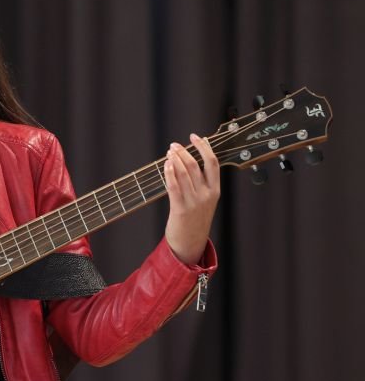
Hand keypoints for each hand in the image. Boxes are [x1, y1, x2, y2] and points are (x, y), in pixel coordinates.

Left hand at [163, 133, 219, 264]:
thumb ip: (201, 183)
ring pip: (184, 173)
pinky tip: (165, 165)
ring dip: (175, 159)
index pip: (212, 163)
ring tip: (169, 152)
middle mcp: (206, 195)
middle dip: (184, 152)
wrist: (190, 243)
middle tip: (174, 145)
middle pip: (196, 165)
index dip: (204, 147)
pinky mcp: (180, 209)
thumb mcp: (205, 201)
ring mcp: (194, 202)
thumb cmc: (195, 220)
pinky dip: (169, 173)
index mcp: (215, 191)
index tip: (195, 136)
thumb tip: (189, 161)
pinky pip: (174, 186)